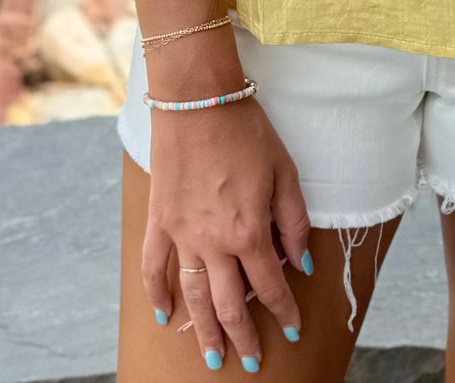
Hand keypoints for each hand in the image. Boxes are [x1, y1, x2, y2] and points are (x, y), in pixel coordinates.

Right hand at [143, 94, 310, 368]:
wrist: (198, 98)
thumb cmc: (247, 130)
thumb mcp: (284, 171)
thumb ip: (293, 221)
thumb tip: (300, 262)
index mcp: (248, 231)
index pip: (269, 285)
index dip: (283, 309)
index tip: (292, 327)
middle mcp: (214, 242)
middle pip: (229, 303)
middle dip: (243, 336)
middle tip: (251, 361)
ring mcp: (182, 234)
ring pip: (193, 296)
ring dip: (204, 331)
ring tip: (213, 358)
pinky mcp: (160, 220)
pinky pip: (154, 266)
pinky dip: (157, 294)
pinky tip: (164, 315)